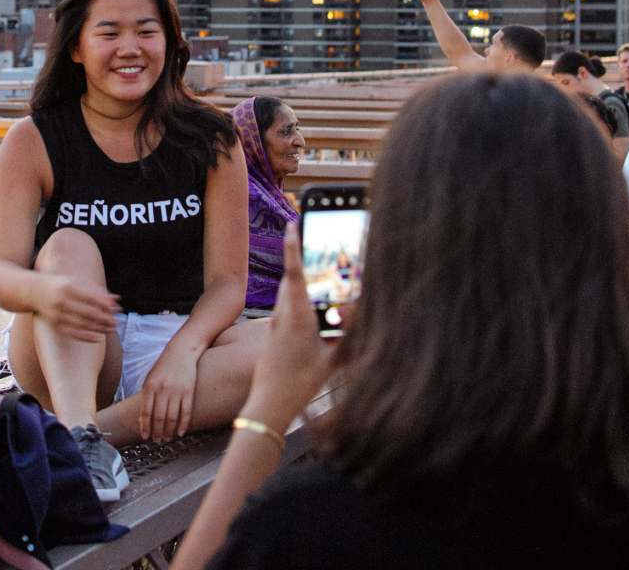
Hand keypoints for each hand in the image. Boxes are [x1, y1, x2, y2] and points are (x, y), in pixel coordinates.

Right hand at [36, 274, 120, 342]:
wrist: (34, 291)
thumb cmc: (61, 285)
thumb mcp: (77, 282)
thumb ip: (97, 290)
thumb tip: (116, 299)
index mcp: (68, 287)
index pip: (90, 298)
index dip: (105, 305)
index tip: (117, 309)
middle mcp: (61, 301)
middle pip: (87, 313)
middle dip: (104, 319)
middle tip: (117, 322)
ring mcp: (56, 314)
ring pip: (81, 325)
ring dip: (98, 329)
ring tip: (112, 330)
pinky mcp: (54, 325)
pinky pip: (72, 333)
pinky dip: (86, 337)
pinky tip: (98, 338)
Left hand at [139, 343, 198, 441]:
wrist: (182, 351)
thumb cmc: (164, 366)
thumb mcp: (151, 378)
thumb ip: (147, 395)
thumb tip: (143, 417)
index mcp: (150, 386)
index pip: (146, 411)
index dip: (145, 426)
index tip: (145, 436)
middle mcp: (162, 389)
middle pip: (159, 417)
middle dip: (157, 431)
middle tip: (157, 440)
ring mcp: (176, 391)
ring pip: (172, 417)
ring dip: (169, 431)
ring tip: (167, 438)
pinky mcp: (189, 391)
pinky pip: (186, 412)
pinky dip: (183, 424)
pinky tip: (180, 433)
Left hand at [241, 224, 334, 432]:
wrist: (269, 402)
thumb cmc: (299, 383)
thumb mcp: (332, 360)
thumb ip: (347, 335)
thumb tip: (359, 312)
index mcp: (297, 317)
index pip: (294, 273)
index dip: (294, 247)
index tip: (293, 225)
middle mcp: (283, 315)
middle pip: (293, 277)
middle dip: (302, 255)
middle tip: (312, 231)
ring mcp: (275, 322)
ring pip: (290, 291)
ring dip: (302, 276)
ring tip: (318, 264)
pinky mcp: (273, 330)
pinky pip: (287, 305)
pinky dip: (299, 296)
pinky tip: (312, 301)